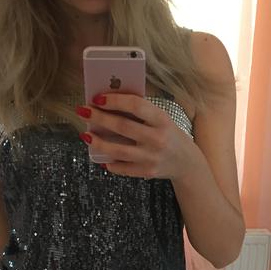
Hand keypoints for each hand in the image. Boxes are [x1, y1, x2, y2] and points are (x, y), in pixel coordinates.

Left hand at [76, 92, 194, 180]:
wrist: (187, 162)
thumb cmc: (169, 135)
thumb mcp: (161, 119)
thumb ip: (141, 112)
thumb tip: (109, 104)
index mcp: (161, 120)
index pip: (135, 105)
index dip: (114, 100)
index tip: (97, 98)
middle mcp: (157, 139)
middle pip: (122, 126)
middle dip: (99, 118)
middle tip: (83, 111)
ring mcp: (151, 157)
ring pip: (118, 150)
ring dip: (98, 142)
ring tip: (86, 135)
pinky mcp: (147, 172)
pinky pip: (123, 168)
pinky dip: (110, 163)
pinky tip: (101, 157)